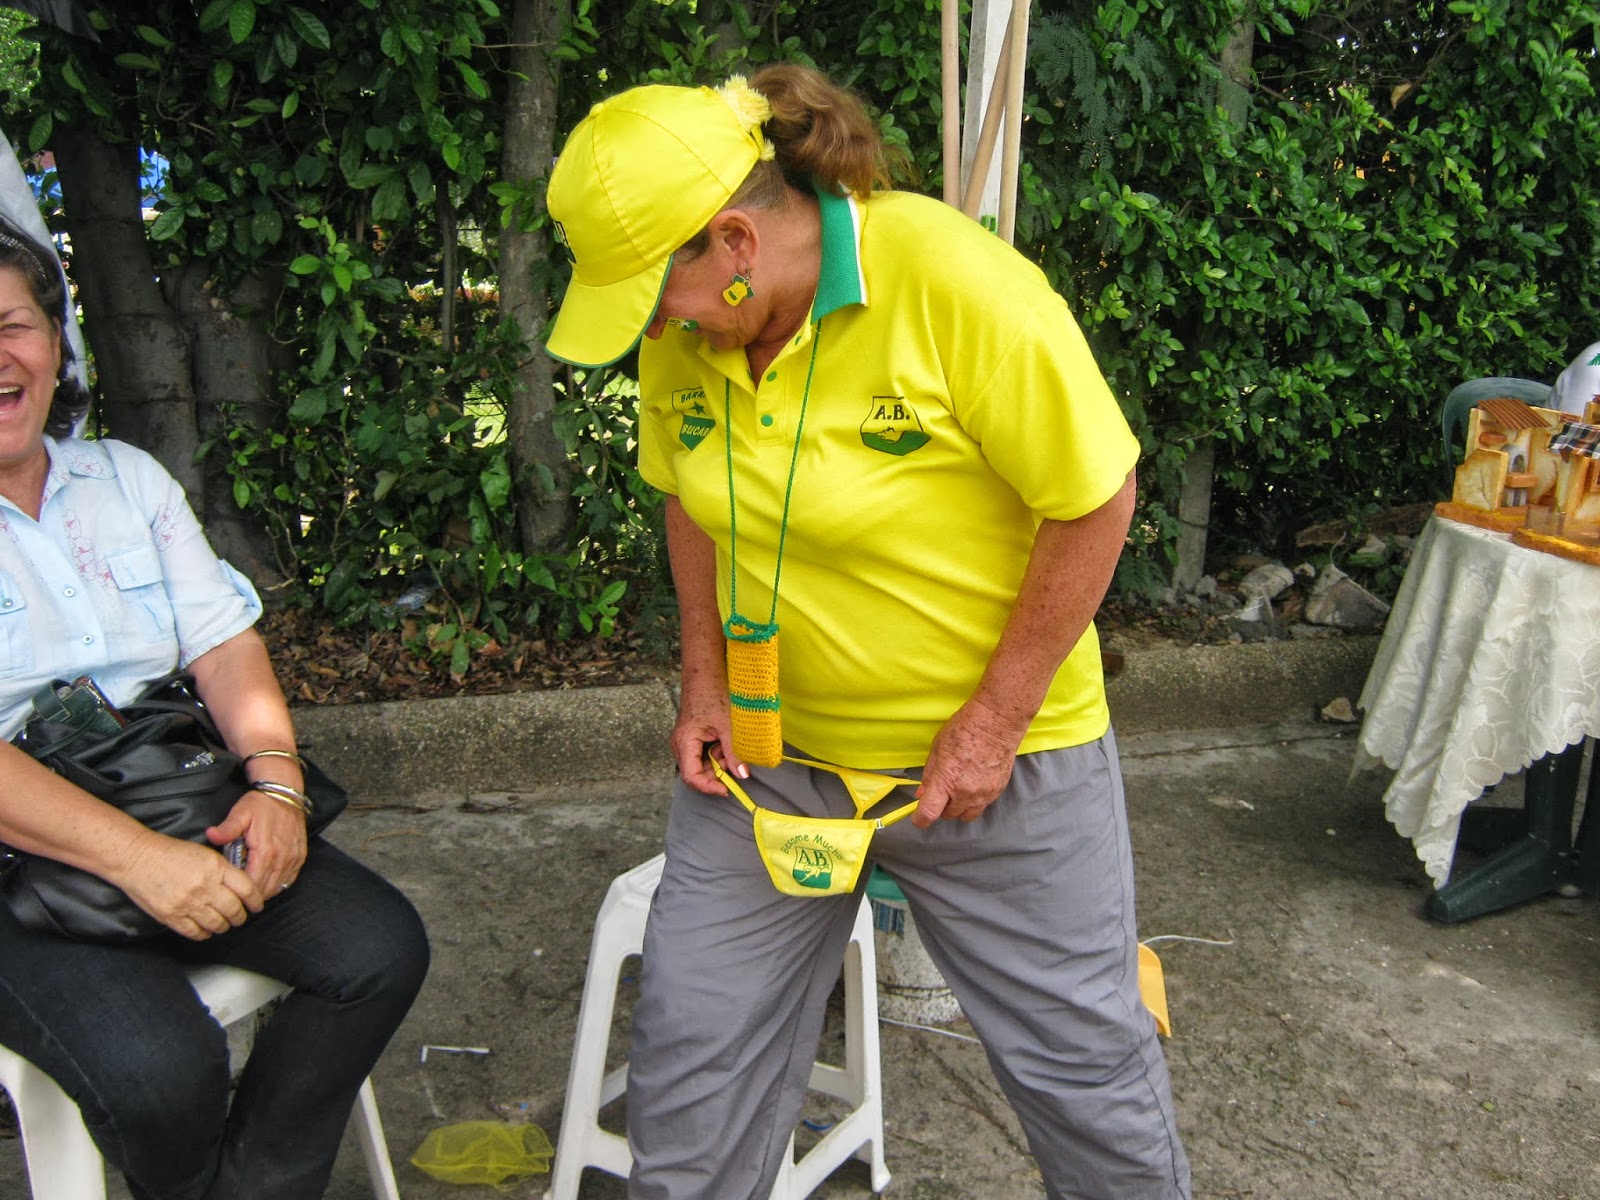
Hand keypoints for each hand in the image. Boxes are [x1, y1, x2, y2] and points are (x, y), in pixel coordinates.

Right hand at [115, 827, 263, 940]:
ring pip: (217, 924)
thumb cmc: (170, 853)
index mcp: (216, 868)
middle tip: (240, 917)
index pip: (247, 889)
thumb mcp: (205, 854)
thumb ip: (223, 870)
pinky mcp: (171, 916)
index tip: (257, 906)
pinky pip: (196, 932)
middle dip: (240, 917)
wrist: (137, 858)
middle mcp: (205, 887)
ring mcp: (188, 903)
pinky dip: (204, 934)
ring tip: (223, 924)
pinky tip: (205, 930)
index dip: (256, 901)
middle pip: (234, 910)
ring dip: (223, 926)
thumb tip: (240, 888)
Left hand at [205, 788, 308, 897]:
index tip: (230, 890)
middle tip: (238, 891)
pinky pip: (289, 879)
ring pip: (278, 887)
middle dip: (251, 895)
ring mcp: (293, 858)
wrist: (285, 793)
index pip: (252, 884)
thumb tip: (210, 835)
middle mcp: (282, 858)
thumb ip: (226, 829)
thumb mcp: (240, 814)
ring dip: (264, 891)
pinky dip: (278, 884)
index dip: (240, 891)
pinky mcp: (300, 856)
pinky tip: (268, 880)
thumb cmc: (261, 804)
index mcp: (266, 851)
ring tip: (251, 887)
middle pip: (265, 890)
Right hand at [670, 679, 742, 794]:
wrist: (705, 673)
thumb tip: (743, 775)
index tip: (727, 789)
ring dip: (719, 760)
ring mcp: (685, 741)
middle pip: (696, 772)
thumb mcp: (728, 726)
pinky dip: (717, 752)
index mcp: (684, 742)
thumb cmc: (713, 694)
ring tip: (730, 744)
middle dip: (717, 771)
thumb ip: (734, 753)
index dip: (709, 787)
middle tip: (734, 761)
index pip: (691, 777)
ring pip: (702, 763)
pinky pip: (703, 753)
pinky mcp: (692, 737)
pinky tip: (725, 740)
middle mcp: (680, 745)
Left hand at [912, 696, 1024, 826]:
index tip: (918, 818)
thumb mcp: (937, 750)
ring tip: (958, 790)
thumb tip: (922, 794)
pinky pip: (981, 805)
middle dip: (941, 808)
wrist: (997, 723)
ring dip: (958, 808)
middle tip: (940, 792)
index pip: (929, 813)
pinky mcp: (997, 791)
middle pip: (948, 815)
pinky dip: (974, 800)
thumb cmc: (964, 729)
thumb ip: (929, 776)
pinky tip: (973, 783)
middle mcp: (965, 793)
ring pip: (966, 815)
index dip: (920, 820)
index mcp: (946, 780)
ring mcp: (984, 794)